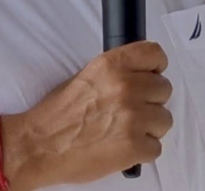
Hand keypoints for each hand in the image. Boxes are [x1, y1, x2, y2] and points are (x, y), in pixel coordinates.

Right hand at [4, 42, 173, 188]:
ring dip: (149, 128)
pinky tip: (123, 148)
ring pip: (164, 119)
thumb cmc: (58, 114)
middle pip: (164, 89)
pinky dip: (142, 151)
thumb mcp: (87, 76)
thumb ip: (118, 72)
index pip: (154, 53)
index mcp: (112, 65)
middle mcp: (126, 87)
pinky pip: (156, 147)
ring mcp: (133, 117)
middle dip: (151, 101)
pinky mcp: (134, 146)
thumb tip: (141, 75)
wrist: (40, 146)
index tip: (153, 75)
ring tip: (125, 132)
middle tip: (132, 111)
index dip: (156, 66)